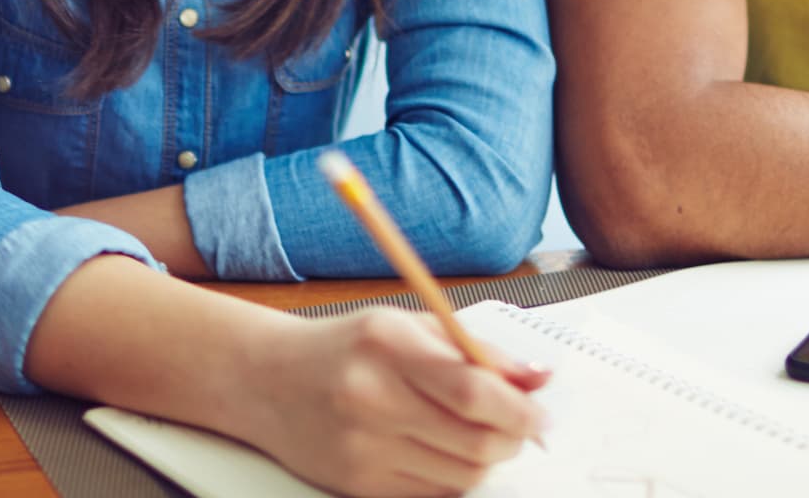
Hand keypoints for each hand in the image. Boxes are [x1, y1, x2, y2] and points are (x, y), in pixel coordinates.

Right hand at [232, 308, 551, 496]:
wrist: (267, 382)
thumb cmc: (347, 348)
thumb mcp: (408, 327)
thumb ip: (476, 351)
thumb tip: (539, 378)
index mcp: (388, 347)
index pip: (476, 393)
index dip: (522, 410)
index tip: (541, 413)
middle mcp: (371, 399)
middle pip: (477, 442)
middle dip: (513, 437)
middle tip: (518, 426)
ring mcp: (363, 449)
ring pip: (462, 474)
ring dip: (485, 458)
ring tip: (474, 433)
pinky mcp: (358, 485)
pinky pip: (433, 493)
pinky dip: (452, 475)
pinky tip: (439, 450)